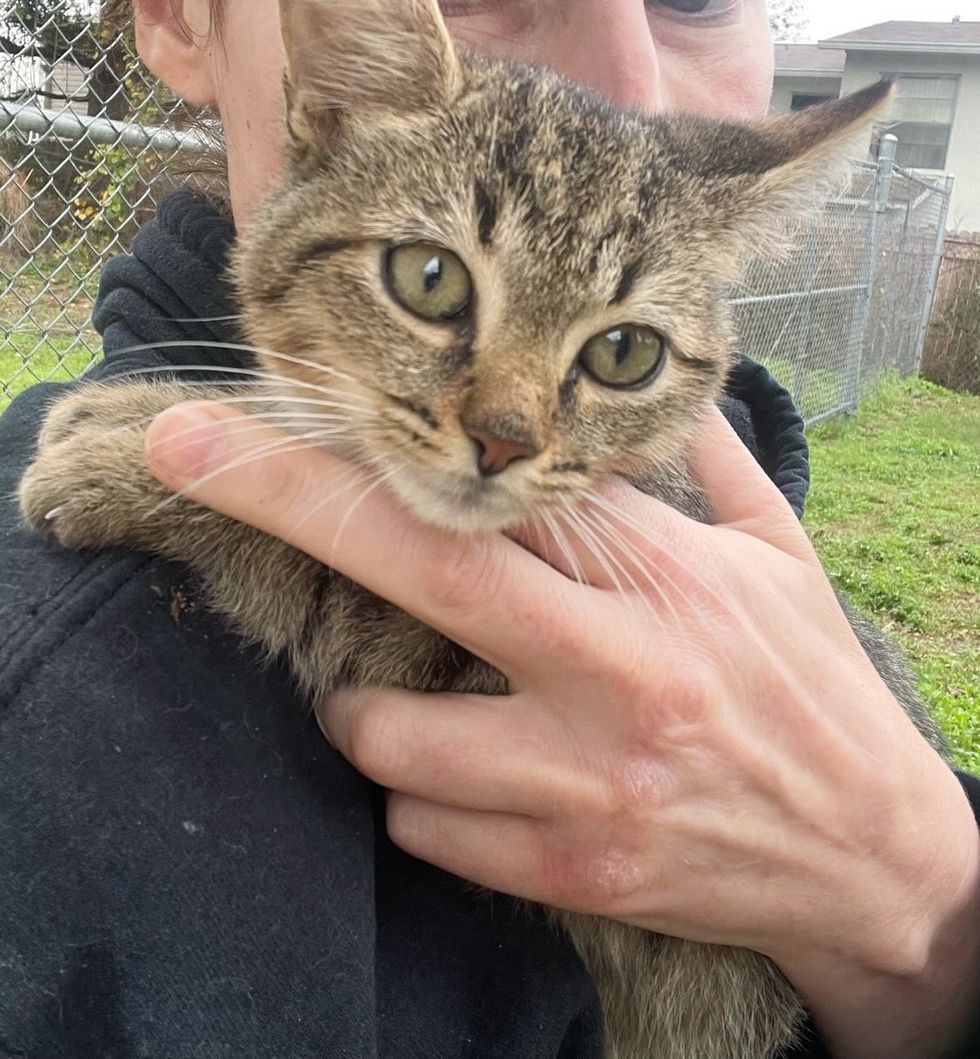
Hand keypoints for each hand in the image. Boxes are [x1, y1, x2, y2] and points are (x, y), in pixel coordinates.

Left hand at [146, 402, 978, 1057]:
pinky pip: (425, 832)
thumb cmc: (816, 693)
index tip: (275, 404)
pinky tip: (467, 783)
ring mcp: (588, 777)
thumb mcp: (783, 561)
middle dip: (286, 495)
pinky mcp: (574, 870)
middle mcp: (616, 668)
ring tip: (405, 699)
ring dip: (363, 712)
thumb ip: (719, 464)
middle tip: (186, 451)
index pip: (499, 479)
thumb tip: (680, 386)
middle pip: (420, 564)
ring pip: (387, 734)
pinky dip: (417, 802)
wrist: (872, 859)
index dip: (377, 436)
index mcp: (664, 574)